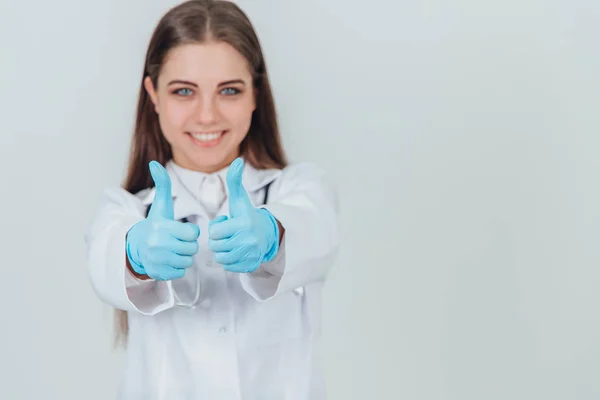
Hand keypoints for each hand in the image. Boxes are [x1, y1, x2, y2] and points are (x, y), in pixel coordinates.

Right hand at [126, 161, 199, 279]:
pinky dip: (177, 268)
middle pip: (191, 249)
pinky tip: (169, 260)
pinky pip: (180, 272)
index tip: (182, 231)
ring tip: (174, 250)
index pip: (193, 234)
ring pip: (187, 261)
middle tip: (178, 242)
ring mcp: (157, 260)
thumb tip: (154, 163)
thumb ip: (162, 185)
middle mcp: (157, 245)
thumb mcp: (161, 206)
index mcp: (161, 228)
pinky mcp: (157, 273)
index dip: (191, 233)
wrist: (136, 246)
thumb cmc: (155, 225)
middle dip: (188, 245)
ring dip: (184, 257)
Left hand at [208, 158, 278, 272]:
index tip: (226, 223)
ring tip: (231, 243)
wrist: (268, 235)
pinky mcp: (250, 265)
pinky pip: (228, 267)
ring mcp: (249, 254)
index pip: (214, 231)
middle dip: (218, 240)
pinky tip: (236, 251)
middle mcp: (248, 241)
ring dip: (222, 251)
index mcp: (243, 224)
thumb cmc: (248, 216)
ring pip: (220, 258)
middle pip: (216, 246)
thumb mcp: (240, 199)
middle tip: (228, 234)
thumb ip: (235, 181)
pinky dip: (229, 260)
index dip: (216, 227)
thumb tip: (237, 160)